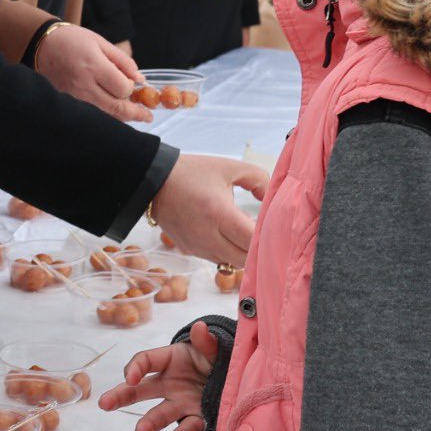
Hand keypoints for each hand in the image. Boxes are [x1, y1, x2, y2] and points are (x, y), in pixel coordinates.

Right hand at [34, 23, 151, 122]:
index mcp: (94, 66)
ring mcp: (74, 96)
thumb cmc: (72, 40)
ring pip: (104, 114)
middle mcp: (83, 85)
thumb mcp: (100, 42)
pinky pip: (91, 113)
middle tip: (147, 116)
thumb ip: (122, 61)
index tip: (133, 84)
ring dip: (121, 116)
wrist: (42, 45)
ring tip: (134, 115)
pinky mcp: (67, 102)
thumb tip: (140, 79)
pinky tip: (113, 111)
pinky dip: (105, 114)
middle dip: (134, 113)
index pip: (122, 89)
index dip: (131, 89)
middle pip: (115, 107)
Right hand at [99, 320, 223, 430]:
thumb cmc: (218, 357)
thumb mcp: (214, 346)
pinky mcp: (197, 418)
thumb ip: (206, 341)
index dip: (135, 368)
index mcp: (170, 360)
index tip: (130, 378)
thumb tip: (200, 328)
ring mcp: (181, 402)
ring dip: (149, 423)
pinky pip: (187, 427)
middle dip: (121, 396)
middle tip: (104, 404)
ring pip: (160, 414)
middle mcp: (170, 383)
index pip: (145, 361)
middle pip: (140, 390)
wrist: (236, 376)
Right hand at [147, 154, 266, 266]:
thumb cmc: (192, 173)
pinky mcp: (190, 250)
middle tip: (265, 232)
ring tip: (245, 232)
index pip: (254, 240)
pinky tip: (228, 234)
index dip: (269, 237)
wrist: (154, 181)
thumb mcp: (229, 167)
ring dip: (244, 252)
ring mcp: (198, 247)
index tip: (276, 227)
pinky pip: (218, 259)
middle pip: (246, 259)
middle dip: (259, 248)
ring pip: (233, 263)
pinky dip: (228, 252)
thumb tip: (271, 197)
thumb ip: (258, 179)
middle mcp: (208, 236)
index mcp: (219, 214)